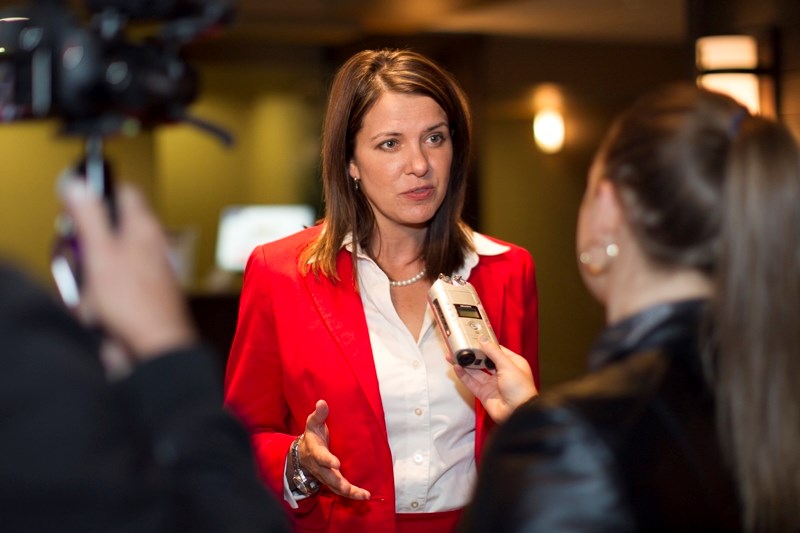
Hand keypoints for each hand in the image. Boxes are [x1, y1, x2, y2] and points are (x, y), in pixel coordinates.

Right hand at [63, 179, 196, 361]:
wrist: (155, 346)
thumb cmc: (135, 304)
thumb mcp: (101, 254)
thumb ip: (90, 217)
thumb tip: (79, 186)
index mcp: (143, 227)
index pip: (124, 192)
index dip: (98, 195)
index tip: (79, 207)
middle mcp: (150, 245)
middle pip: (109, 230)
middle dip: (88, 245)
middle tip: (82, 259)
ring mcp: (147, 269)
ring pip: (106, 262)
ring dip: (91, 277)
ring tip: (92, 292)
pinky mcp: (140, 293)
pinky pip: (109, 288)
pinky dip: (99, 297)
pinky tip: (99, 309)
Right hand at [293, 399, 369, 499]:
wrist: (303, 453)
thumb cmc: (312, 436)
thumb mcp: (313, 423)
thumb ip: (319, 414)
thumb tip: (322, 402)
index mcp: (316, 451)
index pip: (321, 457)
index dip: (328, 460)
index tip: (337, 463)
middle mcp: (320, 467)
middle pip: (329, 478)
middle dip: (340, 484)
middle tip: (352, 488)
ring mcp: (325, 476)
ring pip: (336, 487)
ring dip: (349, 493)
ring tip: (363, 495)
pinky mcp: (331, 481)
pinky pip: (340, 490)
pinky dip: (352, 495)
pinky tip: (364, 496)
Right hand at [454, 338, 537, 422]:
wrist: (518, 413)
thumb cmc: (521, 390)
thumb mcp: (508, 366)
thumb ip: (494, 353)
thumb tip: (484, 341)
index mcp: (512, 364)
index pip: (496, 350)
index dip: (485, 344)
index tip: (474, 338)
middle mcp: (502, 373)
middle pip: (483, 360)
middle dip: (472, 354)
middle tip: (460, 347)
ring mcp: (492, 384)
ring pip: (475, 371)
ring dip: (465, 363)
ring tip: (454, 355)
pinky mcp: (483, 393)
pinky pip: (471, 382)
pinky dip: (463, 375)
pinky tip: (457, 367)